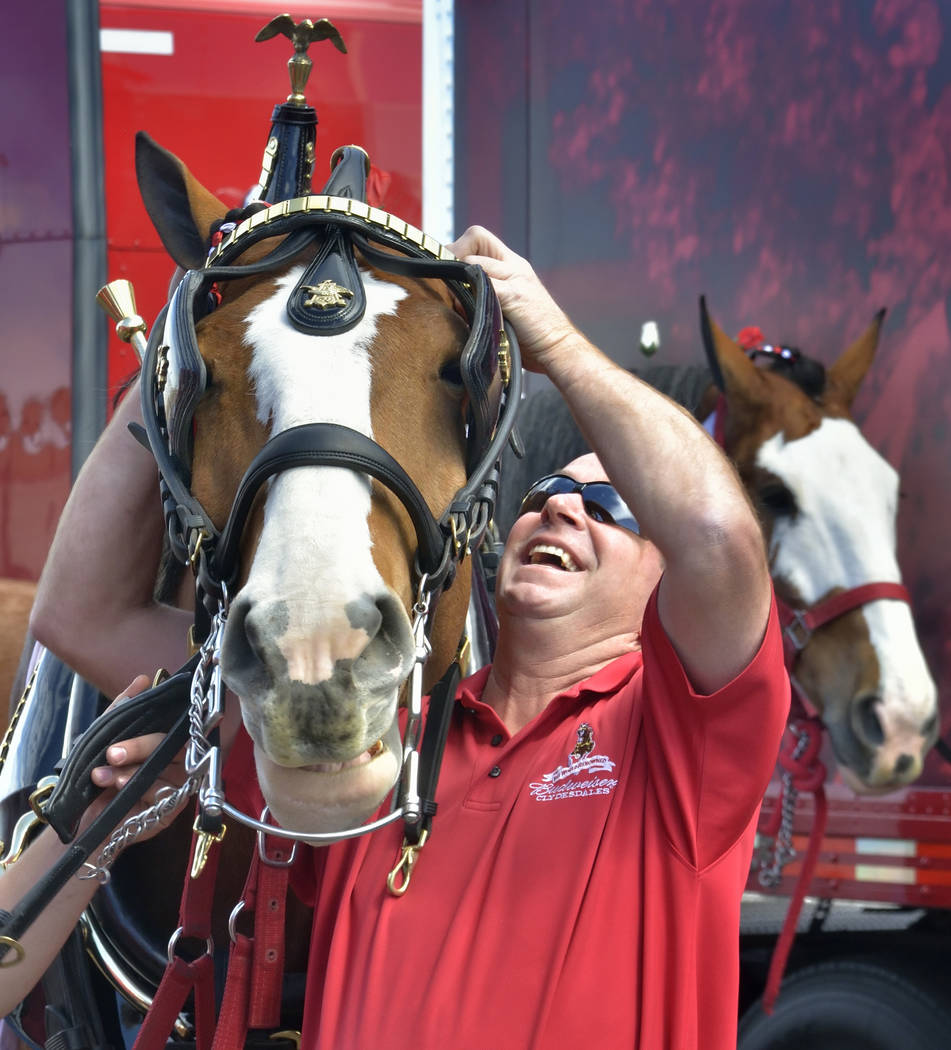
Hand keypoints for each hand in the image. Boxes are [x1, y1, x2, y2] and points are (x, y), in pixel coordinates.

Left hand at [86, 674, 189, 842]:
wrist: (83, 820)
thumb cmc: (99, 779)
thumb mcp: (105, 738)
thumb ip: (123, 708)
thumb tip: (143, 680)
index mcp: (164, 746)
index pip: (171, 729)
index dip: (155, 725)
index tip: (136, 723)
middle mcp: (176, 765)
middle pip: (170, 748)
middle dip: (138, 748)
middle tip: (112, 753)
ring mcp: (176, 788)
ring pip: (165, 772)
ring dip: (131, 773)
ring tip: (103, 777)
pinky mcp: (171, 811)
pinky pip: (163, 795)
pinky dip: (140, 792)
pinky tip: (119, 792)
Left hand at [447, 225, 577, 373]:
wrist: (559, 347)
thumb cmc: (531, 335)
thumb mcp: (506, 307)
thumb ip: (483, 296)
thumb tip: (450, 298)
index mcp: (513, 265)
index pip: (478, 237)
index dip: (458, 249)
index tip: (448, 271)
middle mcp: (515, 266)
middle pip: (475, 237)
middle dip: (453, 255)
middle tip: (444, 280)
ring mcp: (516, 278)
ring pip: (475, 261)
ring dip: (458, 278)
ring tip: (454, 300)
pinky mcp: (515, 296)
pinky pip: (484, 284)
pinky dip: (469, 294)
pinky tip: (465, 311)